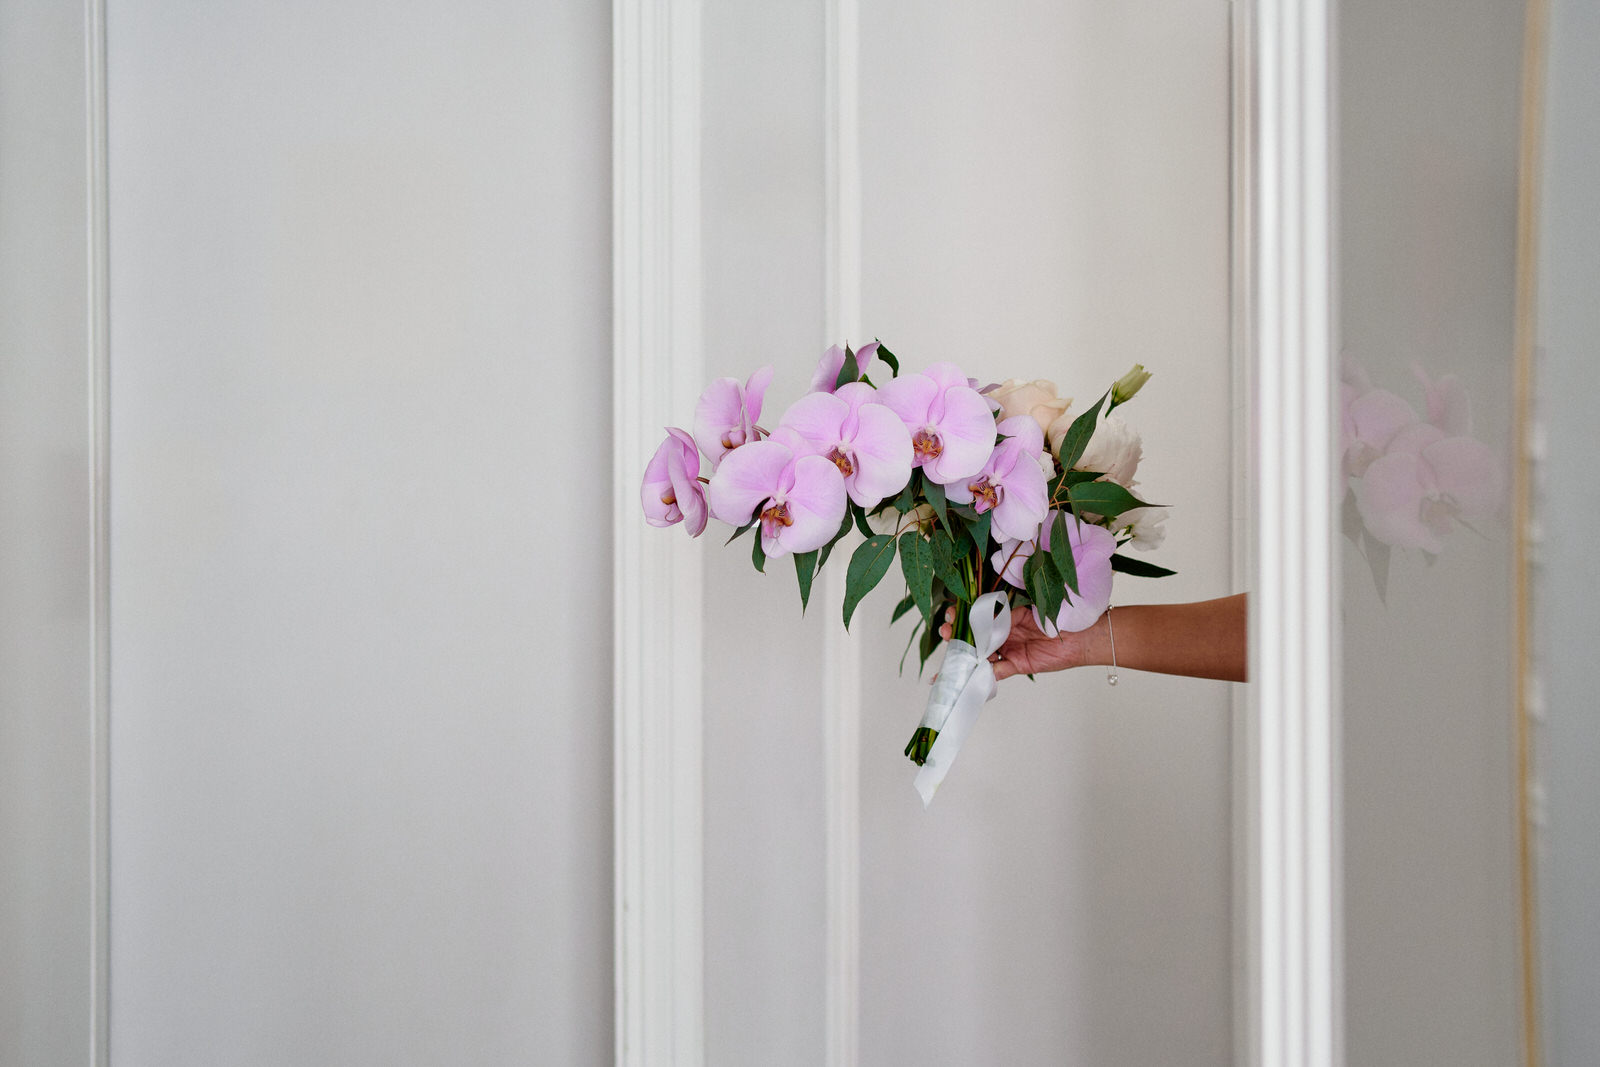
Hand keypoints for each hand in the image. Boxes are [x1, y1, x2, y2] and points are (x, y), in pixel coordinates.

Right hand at [939, 604, 1100, 680]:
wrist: (1082, 636)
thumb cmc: (1059, 616)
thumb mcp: (1030, 610)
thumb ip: (1007, 614)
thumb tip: (985, 617)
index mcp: (1007, 615)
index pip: (979, 615)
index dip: (963, 615)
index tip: (951, 613)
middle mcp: (1005, 632)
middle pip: (975, 635)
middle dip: (958, 634)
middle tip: (946, 632)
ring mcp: (1009, 649)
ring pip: (982, 654)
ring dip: (966, 655)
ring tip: (953, 653)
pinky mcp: (1017, 665)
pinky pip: (997, 671)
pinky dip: (984, 674)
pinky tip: (969, 674)